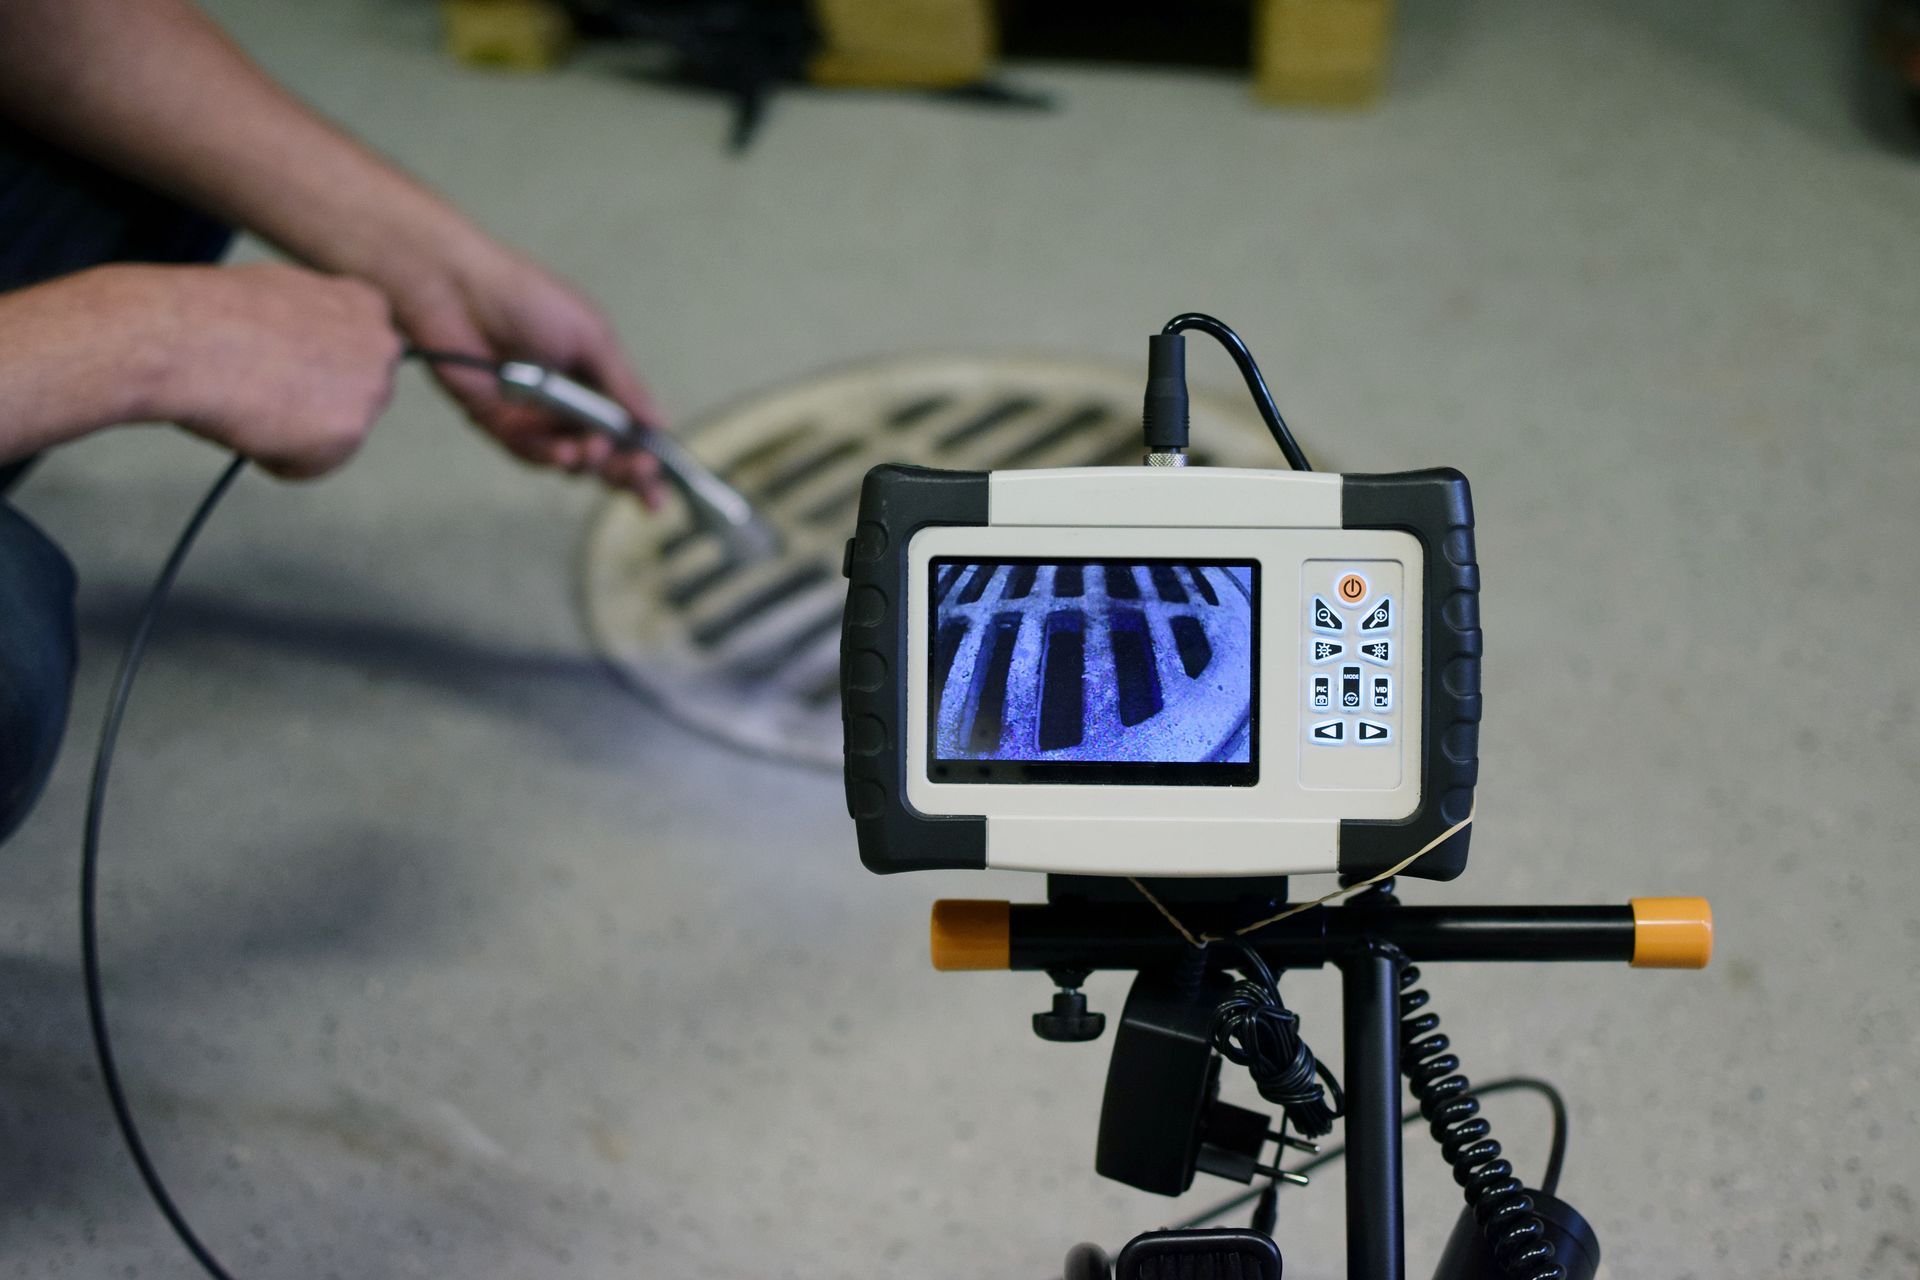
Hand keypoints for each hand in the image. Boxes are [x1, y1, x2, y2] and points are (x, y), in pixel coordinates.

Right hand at [134, 263, 401, 478]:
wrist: (185, 338)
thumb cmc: (212, 314)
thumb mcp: (277, 294)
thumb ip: (311, 324)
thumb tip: (305, 349)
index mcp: (367, 303)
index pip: (361, 353)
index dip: (319, 366)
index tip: (291, 369)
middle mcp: (383, 345)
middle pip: (356, 397)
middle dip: (317, 403)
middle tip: (266, 394)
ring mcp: (372, 389)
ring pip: (335, 434)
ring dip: (296, 433)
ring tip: (250, 403)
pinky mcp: (350, 432)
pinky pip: (310, 464)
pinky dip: (278, 459)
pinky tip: (249, 428)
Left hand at [374, 237, 664, 505]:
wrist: (458, 290)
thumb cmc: (528, 299)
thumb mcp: (592, 338)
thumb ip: (625, 386)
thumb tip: (661, 423)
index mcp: (595, 376)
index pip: (629, 426)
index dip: (646, 457)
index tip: (658, 485)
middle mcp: (567, 401)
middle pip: (604, 453)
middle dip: (623, 469)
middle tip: (635, 472)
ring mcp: (534, 415)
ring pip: (571, 461)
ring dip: (588, 463)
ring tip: (593, 450)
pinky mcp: (500, 425)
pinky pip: (531, 455)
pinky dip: (551, 458)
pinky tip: (563, 453)